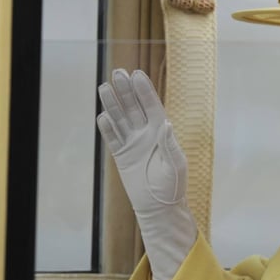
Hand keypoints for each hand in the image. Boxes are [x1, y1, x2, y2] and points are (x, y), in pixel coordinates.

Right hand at [97, 68, 187, 212]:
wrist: (159, 207)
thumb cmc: (173, 186)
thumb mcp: (176, 165)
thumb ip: (169, 145)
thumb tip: (166, 124)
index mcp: (162, 132)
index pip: (152, 106)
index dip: (144, 90)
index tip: (137, 74)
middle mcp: (146, 134)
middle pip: (134, 107)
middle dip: (126, 90)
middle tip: (117, 73)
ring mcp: (133, 144)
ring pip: (121, 119)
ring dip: (113, 104)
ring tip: (104, 87)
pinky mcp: (122, 156)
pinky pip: (113, 138)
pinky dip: (107, 128)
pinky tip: (103, 115)